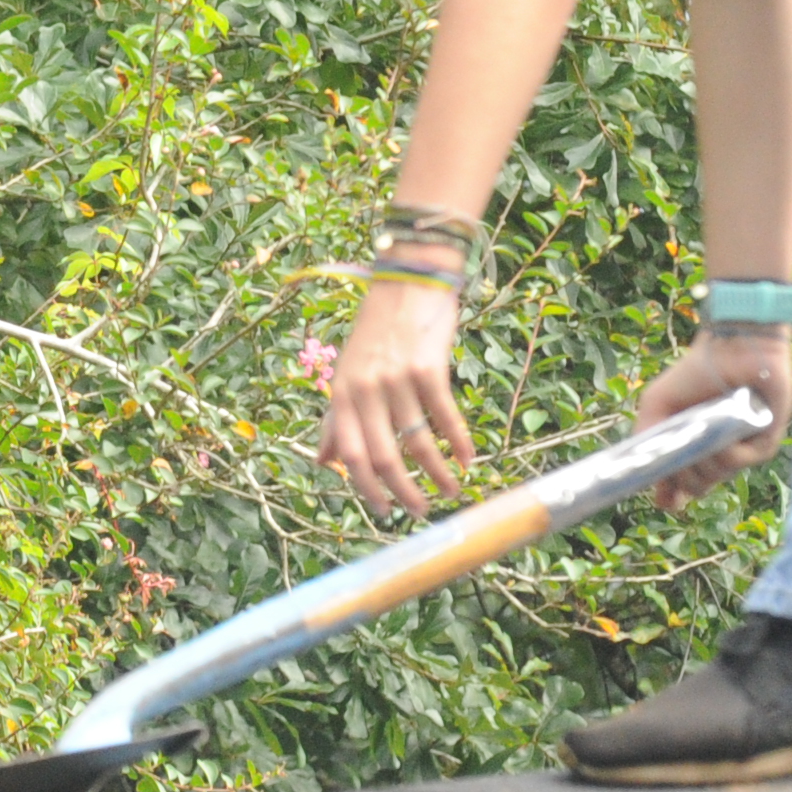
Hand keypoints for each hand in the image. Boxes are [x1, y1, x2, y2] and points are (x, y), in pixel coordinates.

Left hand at [317, 272, 468, 519]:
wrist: (408, 278)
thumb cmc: (378, 330)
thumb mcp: (348, 372)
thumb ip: (335, 417)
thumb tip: (321, 461)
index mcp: (340, 393)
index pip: (350, 455)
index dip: (367, 490)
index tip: (385, 513)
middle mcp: (364, 388)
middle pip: (384, 457)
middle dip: (405, 493)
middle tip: (422, 511)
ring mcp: (395, 378)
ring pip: (418, 443)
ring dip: (438, 474)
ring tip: (453, 490)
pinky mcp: (427, 367)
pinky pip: (445, 418)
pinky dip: (461, 444)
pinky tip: (470, 459)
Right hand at [635, 330, 791, 513]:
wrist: (732, 349)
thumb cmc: (694, 374)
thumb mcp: (657, 407)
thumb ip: (646, 442)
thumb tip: (650, 489)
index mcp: (695, 445)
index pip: (683, 482)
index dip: (672, 495)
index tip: (662, 500)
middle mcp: (718, 451)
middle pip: (696, 487)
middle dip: (683, 475)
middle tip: (681, 453)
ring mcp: (741, 449)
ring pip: (715, 478)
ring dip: (702, 460)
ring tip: (703, 433)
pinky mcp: (764, 444)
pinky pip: (736, 463)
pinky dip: (724, 452)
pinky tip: (723, 433)